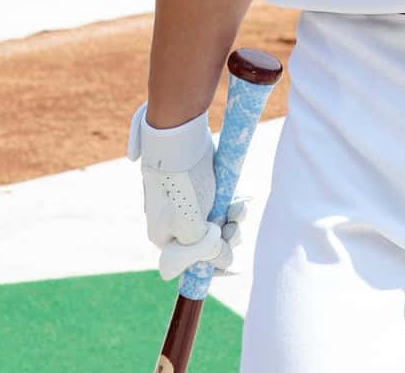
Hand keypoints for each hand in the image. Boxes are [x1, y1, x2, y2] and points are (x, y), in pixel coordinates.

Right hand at [128, 103, 244, 281]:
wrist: (179, 139)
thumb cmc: (182, 185)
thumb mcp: (191, 226)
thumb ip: (205, 250)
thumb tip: (222, 260)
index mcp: (164, 238)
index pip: (188, 264)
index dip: (211, 265)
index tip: (230, 262)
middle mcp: (174, 223)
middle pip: (206, 243)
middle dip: (226, 238)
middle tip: (234, 227)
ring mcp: (189, 204)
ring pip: (217, 222)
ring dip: (233, 220)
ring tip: (239, 210)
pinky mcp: (202, 188)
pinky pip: (221, 204)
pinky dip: (232, 205)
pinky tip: (240, 201)